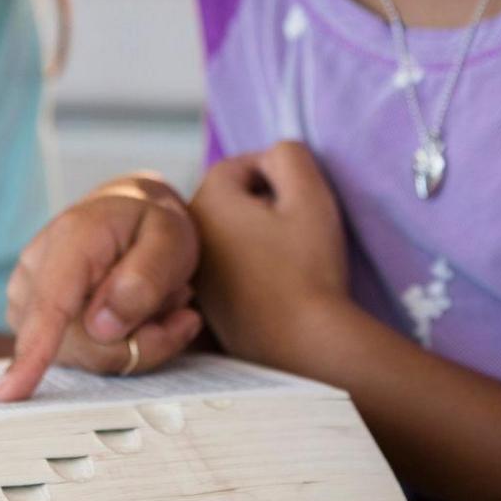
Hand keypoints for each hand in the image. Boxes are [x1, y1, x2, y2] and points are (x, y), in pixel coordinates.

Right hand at [0, 175, 202, 400]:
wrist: (127, 212)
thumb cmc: (149, 223)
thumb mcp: (169, 237)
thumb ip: (144, 278)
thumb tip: (103, 328)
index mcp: (70, 241)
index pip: (50, 305)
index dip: (32, 353)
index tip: (7, 394)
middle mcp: (35, 271)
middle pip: (87, 345)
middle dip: (144, 339)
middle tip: (180, 301)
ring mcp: (29, 302)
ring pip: (90, 358)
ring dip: (138, 340)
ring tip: (160, 297)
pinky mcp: (35, 326)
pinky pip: (87, 360)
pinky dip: (124, 345)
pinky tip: (140, 313)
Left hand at [190, 141, 351, 370]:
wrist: (302, 344)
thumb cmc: (308, 266)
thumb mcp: (310, 194)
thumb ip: (289, 156)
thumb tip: (273, 156)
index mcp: (207, 202)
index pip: (239, 166)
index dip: (277, 175)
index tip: (302, 200)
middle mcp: (190, 237)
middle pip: (229, 201)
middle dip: (264, 205)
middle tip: (298, 228)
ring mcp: (195, 275)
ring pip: (228, 236)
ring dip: (256, 236)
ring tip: (291, 257)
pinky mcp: (207, 306)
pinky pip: (229, 269)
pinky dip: (251, 268)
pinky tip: (278, 285)